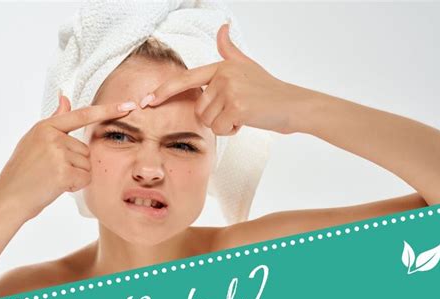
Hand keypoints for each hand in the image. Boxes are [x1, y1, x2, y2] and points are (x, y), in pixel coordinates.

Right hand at [0, 97, 136, 219]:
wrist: (11, 195)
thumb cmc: (23, 171)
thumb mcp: (35, 140)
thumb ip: (55, 122)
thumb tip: (65, 97)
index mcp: (46, 127)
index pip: (82, 115)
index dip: (107, 110)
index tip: (129, 105)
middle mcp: (53, 137)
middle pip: (86, 150)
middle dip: (76, 164)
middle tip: (53, 172)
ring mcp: (58, 154)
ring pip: (87, 165)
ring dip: (76, 176)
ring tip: (53, 178)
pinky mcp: (64, 172)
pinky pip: (85, 178)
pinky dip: (76, 186)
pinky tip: (58, 186)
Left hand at [140, 24, 295, 135]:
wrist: (293, 104)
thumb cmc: (270, 90)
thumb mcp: (248, 65)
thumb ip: (230, 50)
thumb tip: (222, 27)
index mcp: (222, 66)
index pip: (186, 79)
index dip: (164, 91)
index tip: (147, 101)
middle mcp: (223, 75)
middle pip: (199, 110)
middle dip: (215, 118)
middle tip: (236, 111)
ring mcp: (230, 90)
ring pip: (209, 122)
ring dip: (224, 125)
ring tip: (243, 115)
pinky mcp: (237, 107)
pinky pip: (221, 129)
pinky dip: (233, 131)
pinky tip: (248, 121)